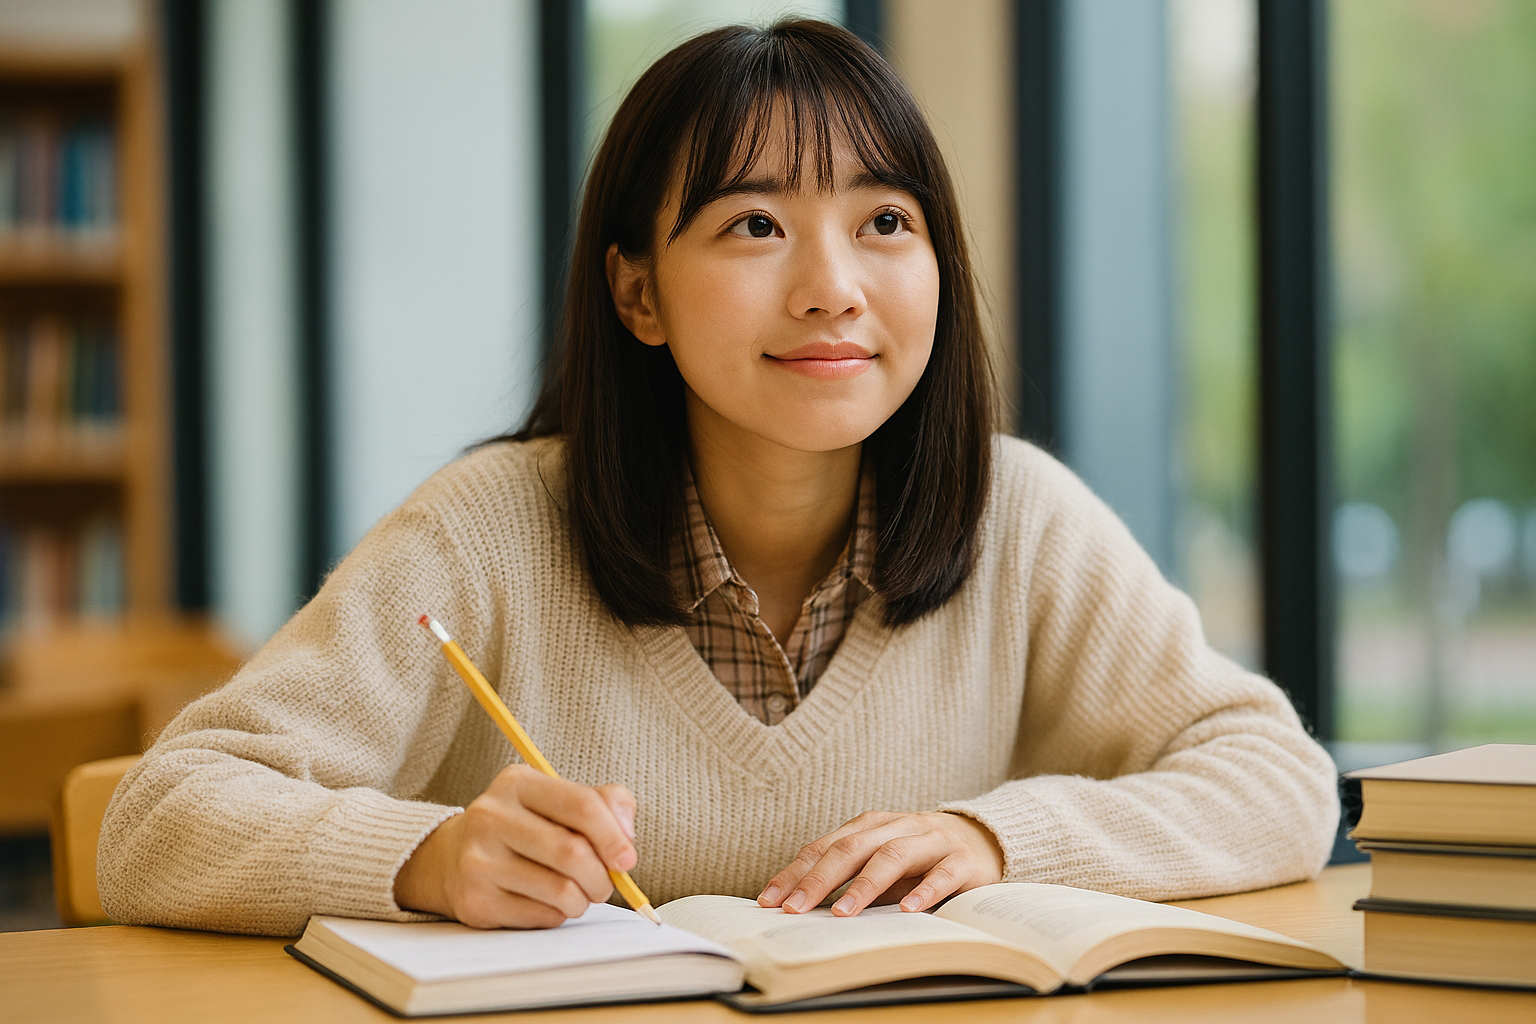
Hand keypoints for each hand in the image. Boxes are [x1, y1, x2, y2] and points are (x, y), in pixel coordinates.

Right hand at [393, 764, 636, 928]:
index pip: (582, 805)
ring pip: (561, 891)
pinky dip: (558, 914)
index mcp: (517, 783)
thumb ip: (605, 804)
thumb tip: (626, 840)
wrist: (454, 858)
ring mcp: (478, 860)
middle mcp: (491, 816)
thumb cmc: (526, 827)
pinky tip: (548, 903)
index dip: (615, 836)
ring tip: (578, 894)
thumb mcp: (559, 800)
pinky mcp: (475, 901)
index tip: (627, 860)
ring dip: (583, 900)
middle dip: (602, 877)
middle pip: (573, 853)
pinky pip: (541, 916)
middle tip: (604, 885)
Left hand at [757, 811, 1002, 916]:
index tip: (769, 899)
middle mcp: (898, 826)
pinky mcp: (963, 859)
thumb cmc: (919, 859)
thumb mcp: (879, 863)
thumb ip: (847, 877)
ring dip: (864, 885)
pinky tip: (908, 909)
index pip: (825, 847)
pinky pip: (942, 873)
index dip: (795, 872)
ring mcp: (931, 840)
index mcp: (871, 826)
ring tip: (843, 912)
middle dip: (819, 878)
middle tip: (794, 908)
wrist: (983, 840)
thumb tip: (799, 906)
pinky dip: (925, 890)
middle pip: (852, 848)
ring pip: (893, 855)